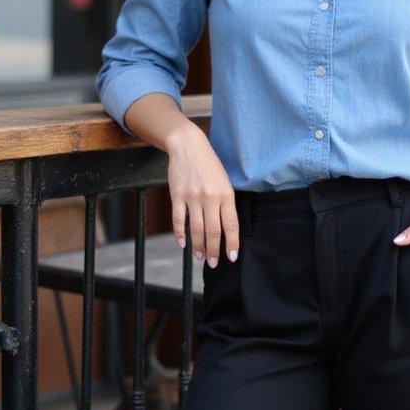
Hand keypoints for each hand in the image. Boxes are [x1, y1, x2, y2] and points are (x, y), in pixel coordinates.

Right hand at [164, 121, 238, 266]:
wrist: (188, 146)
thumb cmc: (209, 165)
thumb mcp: (225, 181)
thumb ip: (226, 203)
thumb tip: (226, 229)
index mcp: (226, 194)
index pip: (231, 225)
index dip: (232, 243)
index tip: (232, 257)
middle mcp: (210, 197)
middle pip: (213, 231)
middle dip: (214, 251)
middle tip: (213, 263)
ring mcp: (192, 197)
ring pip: (196, 229)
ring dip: (198, 246)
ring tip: (200, 257)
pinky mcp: (177, 195)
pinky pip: (178, 220)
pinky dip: (180, 234)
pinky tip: (183, 244)